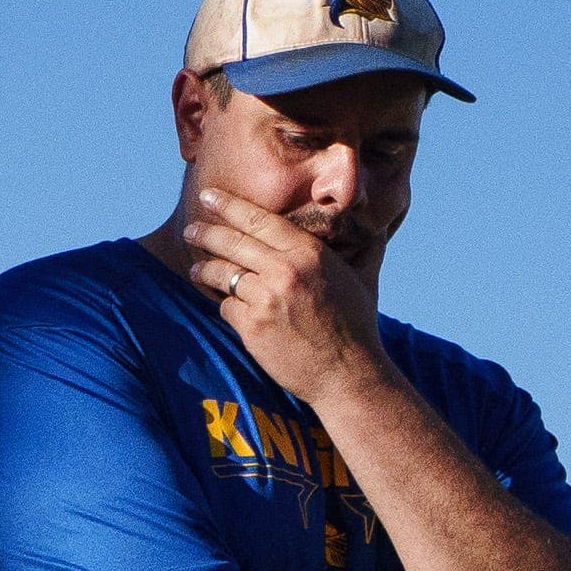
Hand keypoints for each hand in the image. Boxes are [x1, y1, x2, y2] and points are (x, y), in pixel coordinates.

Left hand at [179, 187, 390, 402]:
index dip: (229, 205)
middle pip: (232, 242)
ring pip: (223, 274)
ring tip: (196, 271)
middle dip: (205, 232)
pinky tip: (226, 306)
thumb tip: (380, 224)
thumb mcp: (363, 278)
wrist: (348, 374)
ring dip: (204, 271)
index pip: (259, 219)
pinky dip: (225, 306)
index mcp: (310, 252)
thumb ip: (365, 247)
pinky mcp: (252, 326)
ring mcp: (266, 298)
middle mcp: (285, 270)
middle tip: (190, 228)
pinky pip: (226, 307)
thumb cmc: (357, 326)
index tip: (209, 196)